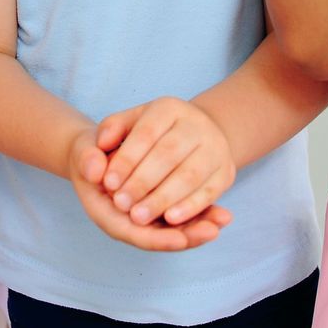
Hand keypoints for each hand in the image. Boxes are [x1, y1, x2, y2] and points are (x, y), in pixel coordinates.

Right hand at [64, 128, 230, 251]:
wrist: (96, 151)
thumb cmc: (90, 153)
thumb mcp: (85, 151)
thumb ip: (88, 159)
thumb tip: (95, 169)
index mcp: (105, 213)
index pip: (132, 233)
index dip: (157, 238)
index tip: (180, 240)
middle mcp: (126, 221)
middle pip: (158, 236)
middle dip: (186, 235)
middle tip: (212, 231)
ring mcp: (143, 216)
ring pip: (173, 229)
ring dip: (198, 227)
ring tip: (223, 221)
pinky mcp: (157, 208)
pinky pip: (179, 216)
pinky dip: (199, 215)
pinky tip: (222, 213)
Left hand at [97, 97, 236, 227]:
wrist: (197, 136)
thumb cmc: (153, 134)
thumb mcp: (130, 122)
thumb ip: (111, 130)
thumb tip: (101, 144)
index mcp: (169, 108)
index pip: (146, 134)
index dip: (126, 159)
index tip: (107, 183)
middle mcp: (197, 124)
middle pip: (168, 154)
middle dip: (142, 182)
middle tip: (121, 204)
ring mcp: (215, 147)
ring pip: (189, 175)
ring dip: (163, 198)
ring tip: (139, 217)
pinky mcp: (225, 172)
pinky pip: (210, 192)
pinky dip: (190, 207)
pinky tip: (170, 220)